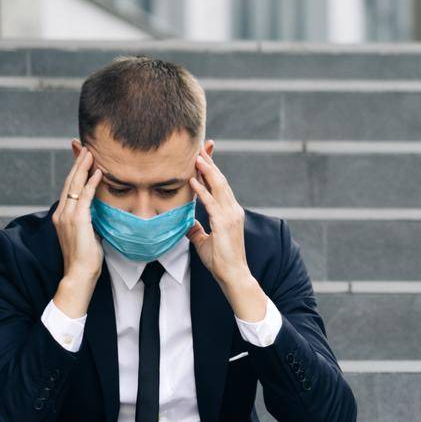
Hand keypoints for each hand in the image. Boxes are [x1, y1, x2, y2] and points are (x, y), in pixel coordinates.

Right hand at [52, 146, 104, 315]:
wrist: (79, 274)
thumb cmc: (85, 259)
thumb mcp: (86, 234)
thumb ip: (88, 221)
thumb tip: (96, 214)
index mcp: (62, 216)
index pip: (69, 188)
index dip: (75, 172)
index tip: (82, 159)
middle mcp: (61, 213)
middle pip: (69, 182)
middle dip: (77, 163)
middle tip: (86, 147)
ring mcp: (67, 216)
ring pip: (75, 185)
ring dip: (84, 167)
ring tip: (91, 153)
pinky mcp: (77, 220)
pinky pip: (85, 196)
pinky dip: (92, 183)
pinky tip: (98, 172)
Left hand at [187, 149, 249, 288]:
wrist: (233, 274)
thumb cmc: (221, 260)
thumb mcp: (203, 241)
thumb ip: (196, 229)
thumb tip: (186, 222)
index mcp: (230, 212)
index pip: (219, 185)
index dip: (211, 169)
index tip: (202, 155)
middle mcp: (233, 209)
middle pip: (220, 180)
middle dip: (210, 163)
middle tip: (199, 147)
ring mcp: (230, 215)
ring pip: (218, 186)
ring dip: (207, 170)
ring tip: (196, 156)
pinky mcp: (224, 223)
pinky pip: (211, 202)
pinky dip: (201, 189)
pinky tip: (192, 179)